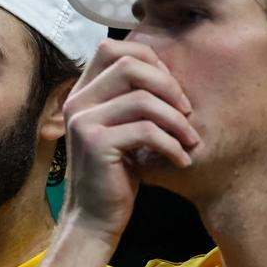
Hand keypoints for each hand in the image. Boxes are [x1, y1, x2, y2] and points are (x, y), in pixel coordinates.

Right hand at [61, 39, 199, 247]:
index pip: (112, 48)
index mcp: (82, 93)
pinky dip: (171, 145)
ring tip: (190, 139)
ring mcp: (83, 122)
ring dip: (176, 119)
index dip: (149, 60)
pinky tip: (182, 160)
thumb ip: (130, 100)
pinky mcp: (96, 144)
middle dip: (168, 86)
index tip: (171, 90)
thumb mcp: (120, 130)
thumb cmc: (114, 175)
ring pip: (142, 99)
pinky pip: (146, 131)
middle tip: (187, 111)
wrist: (94, 219)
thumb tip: (167, 72)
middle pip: (130, 66)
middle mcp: (77, 102)